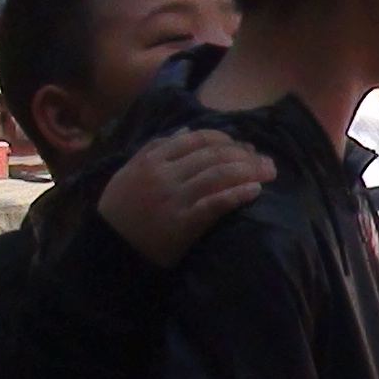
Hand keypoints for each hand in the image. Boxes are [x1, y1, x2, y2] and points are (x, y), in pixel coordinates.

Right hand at [98, 130, 275, 266]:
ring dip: (249, 171)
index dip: (227, 140)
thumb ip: (154, 148)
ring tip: (269, 172)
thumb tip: (186, 129)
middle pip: (214, 156)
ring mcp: (174, 199)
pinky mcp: (183, 223)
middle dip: (246, 155)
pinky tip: (256, 191)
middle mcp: (165, 175)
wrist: (109, 249)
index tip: (245, 146)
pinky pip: (215, 204)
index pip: (198, 139)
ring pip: (218, 175)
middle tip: (266, 160)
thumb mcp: (128, 172)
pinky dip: (238, 195)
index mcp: (153, 159)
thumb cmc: (121, 210)